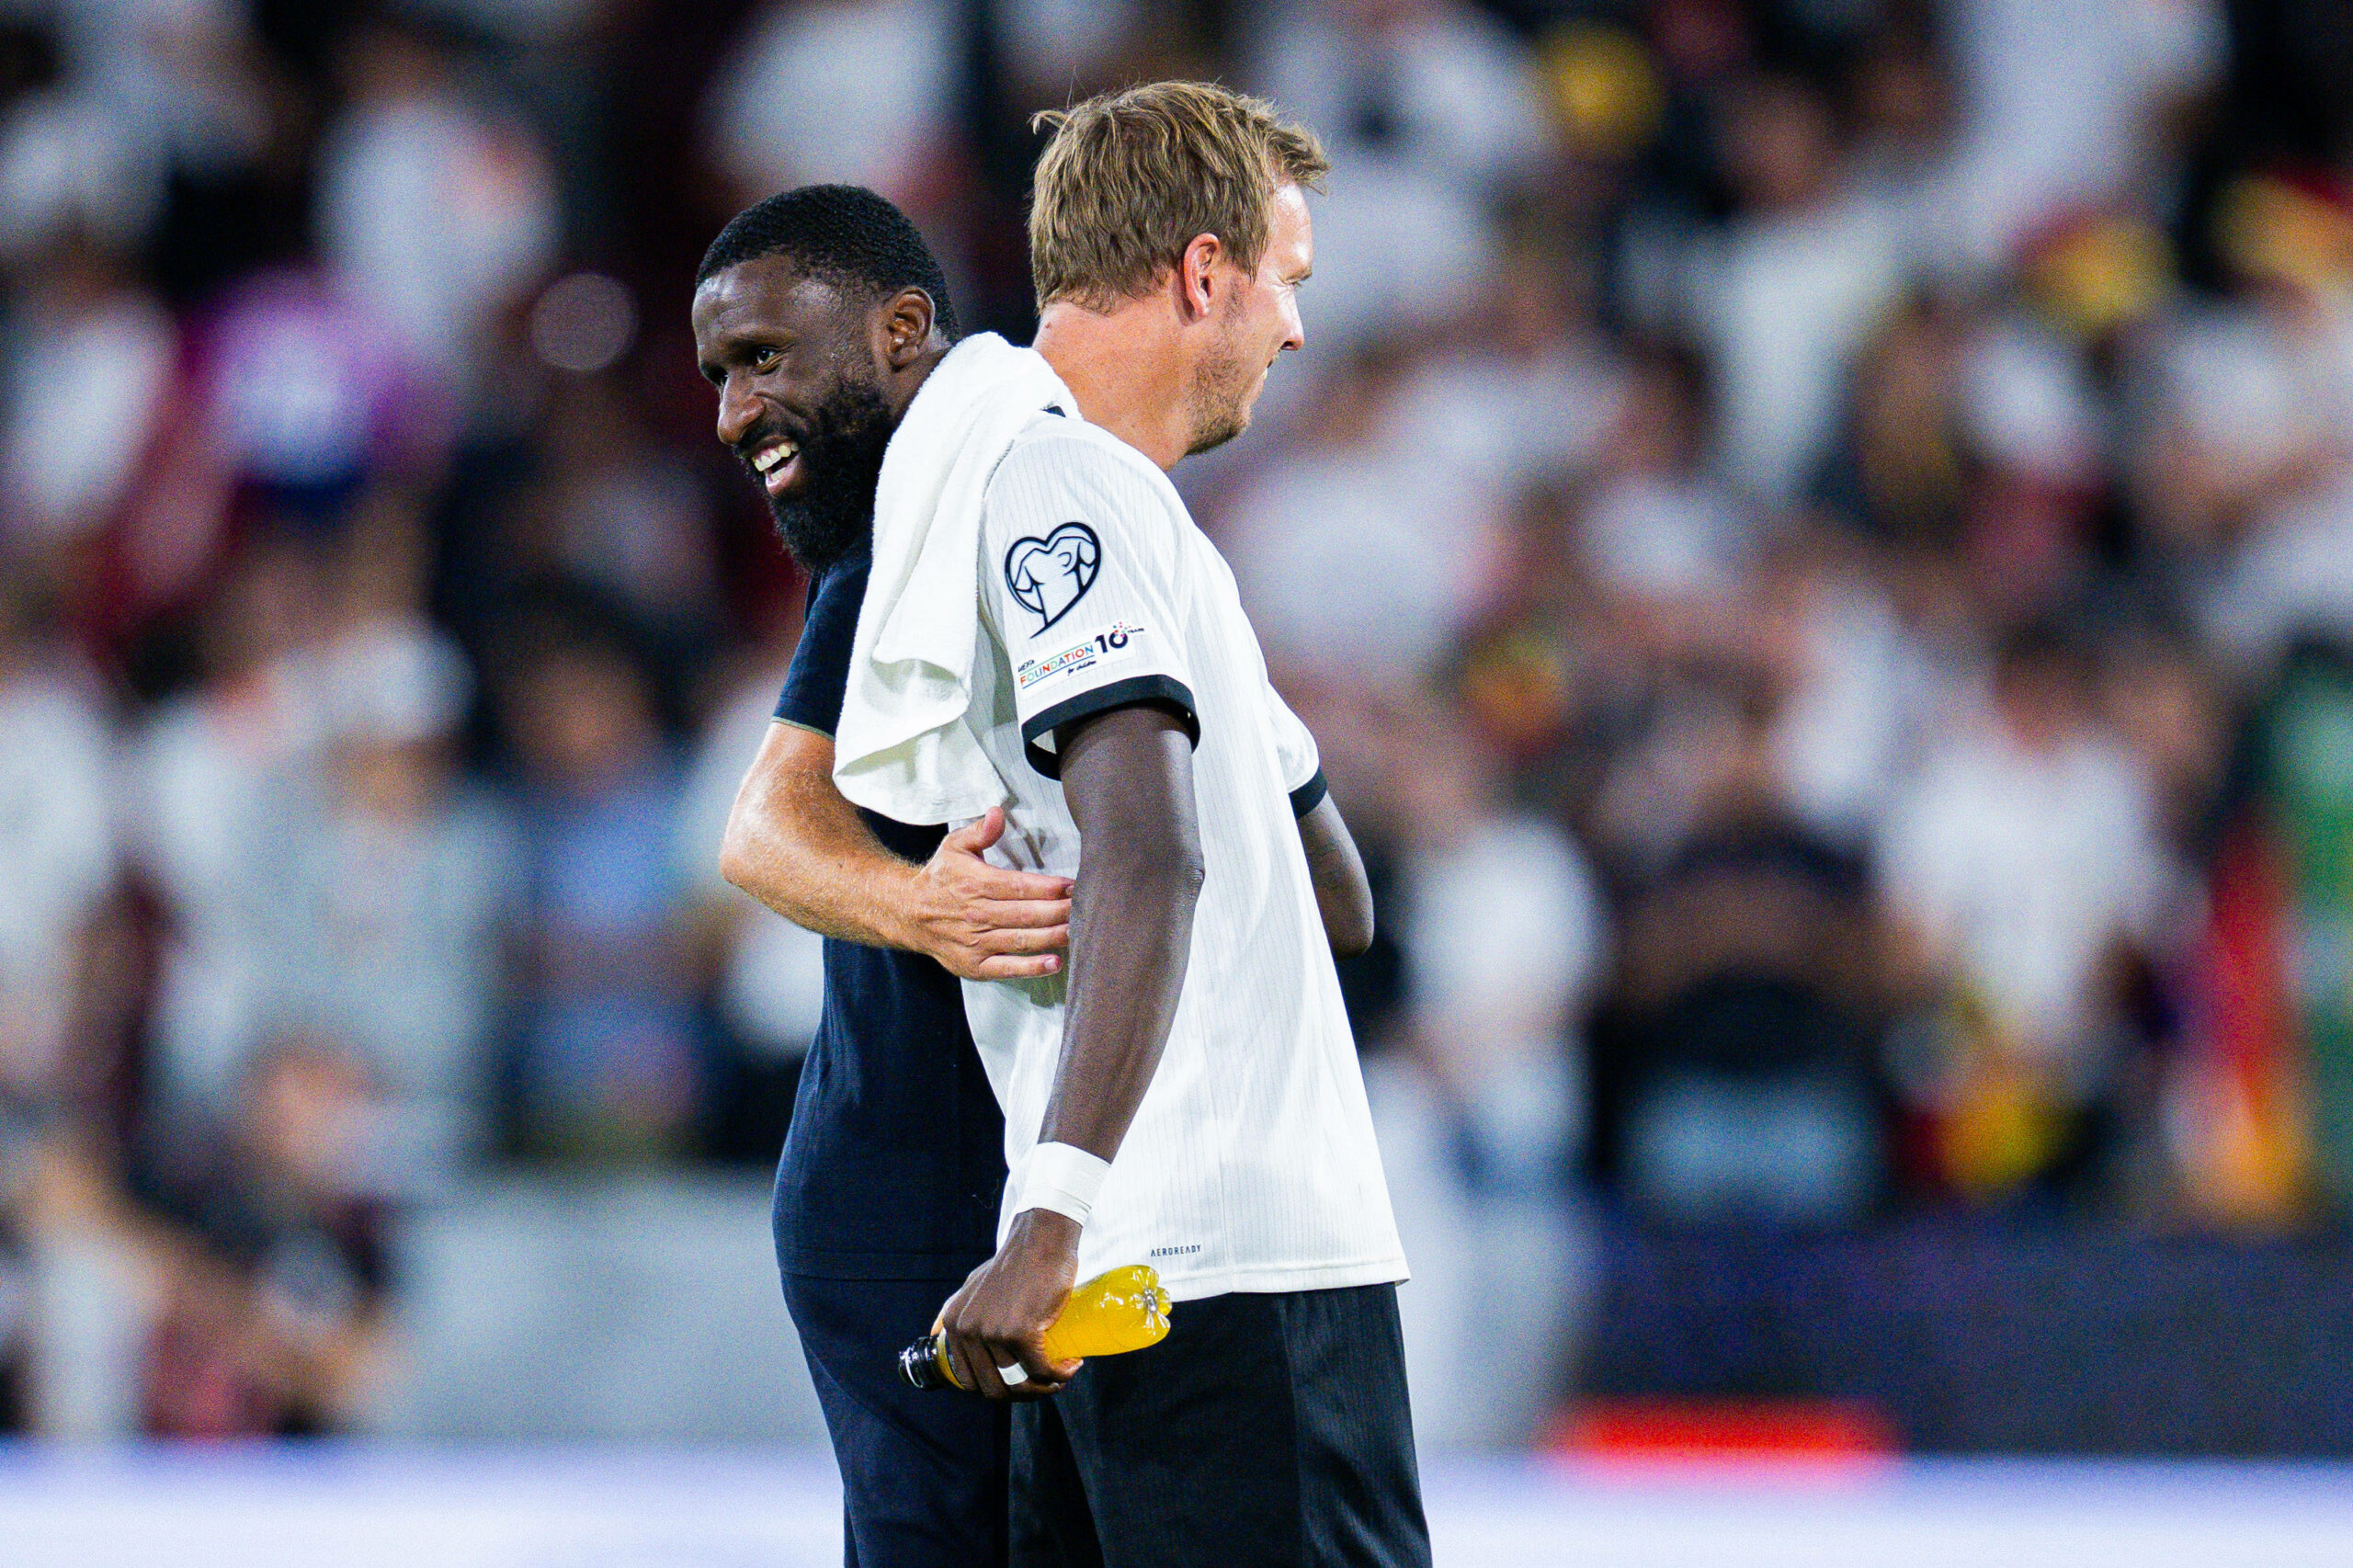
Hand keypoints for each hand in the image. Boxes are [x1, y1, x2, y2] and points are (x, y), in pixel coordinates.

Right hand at [904, 808, 1071, 979]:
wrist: (907, 913)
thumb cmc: (940, 878)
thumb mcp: (954, 846)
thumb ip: (980, 831)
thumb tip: (998, 813)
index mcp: (976, 883)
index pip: (1020, 886)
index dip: (1049, 887)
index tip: (1073, 886)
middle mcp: (977, 914)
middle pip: (1027, 914)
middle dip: (1060, 911)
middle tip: (1086, 907)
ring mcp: (976, 942)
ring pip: (1023, 940)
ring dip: (1053, 936)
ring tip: (1078, 931)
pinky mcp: (975, 965)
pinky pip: (1008, 968)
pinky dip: (1032, 967)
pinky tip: (1055, 963)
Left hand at [937, 1209, 1082, 1399]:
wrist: (1040, 1241)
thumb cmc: (1014, 1263)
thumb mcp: (971, 1284)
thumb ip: (951, 1307)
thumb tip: (935, 1332)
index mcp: (954, 1325)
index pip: (968, 1381)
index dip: (997, 1388)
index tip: (1019, 1381)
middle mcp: (968, 1331)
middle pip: (994, 1388)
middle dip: (1022, 1394)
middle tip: (1044, 1382)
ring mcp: (992, 1333)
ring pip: (1020, 1383)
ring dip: (1045, 1388)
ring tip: (1060, 1375)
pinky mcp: (1019, 1332)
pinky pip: (1041, 1370)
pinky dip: (1060, 1374)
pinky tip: (1070, 1366)